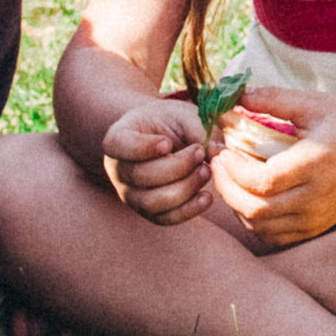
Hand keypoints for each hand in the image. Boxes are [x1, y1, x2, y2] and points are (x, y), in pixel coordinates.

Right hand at [100, 99, 211, 223]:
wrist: (170, 138)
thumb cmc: (174, 123)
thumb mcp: (184, 116)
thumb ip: (199, 130)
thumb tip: (219, 152)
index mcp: (118, 137)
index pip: (116, 145)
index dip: (141, 147)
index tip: (167, 142)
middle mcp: (118, 169)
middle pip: (140, 176)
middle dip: (176, 167)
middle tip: (200, 153)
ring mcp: (131, 194)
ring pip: (151, 202)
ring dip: (184, 188)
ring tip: (205, 171)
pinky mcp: (149, 212)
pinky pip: (165, 219)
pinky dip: (188, 210)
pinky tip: (207, 197)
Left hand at [208, 86, 335, 246]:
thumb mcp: (316, 104)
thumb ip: (275, 99)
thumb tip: (235, 96)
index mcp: (314, 163)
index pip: (261, 181)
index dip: (231, 169)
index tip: (221, 149)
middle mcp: (315, 197)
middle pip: (255, 210)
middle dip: (225, 188)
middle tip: (216, 164)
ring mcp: (317, 217)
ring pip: (260, 227)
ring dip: (236, 204)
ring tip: (231, 178)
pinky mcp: (317, 227)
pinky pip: (274, 235)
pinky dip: (253, 220)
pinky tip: (250, 196)